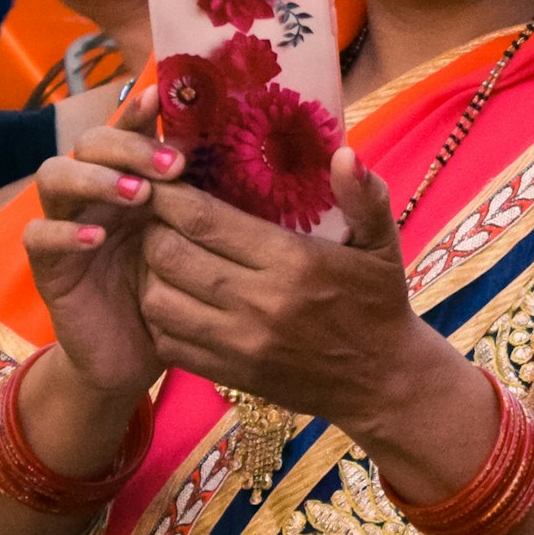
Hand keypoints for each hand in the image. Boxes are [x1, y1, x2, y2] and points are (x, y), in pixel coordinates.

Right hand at [22, 92, 178, 397]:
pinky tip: (95, 239)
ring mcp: (64, 224)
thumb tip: (237, 156)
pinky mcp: (47, 264)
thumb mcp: (188, 245)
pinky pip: (39, 236)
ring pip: (54, 176)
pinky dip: (64, 232)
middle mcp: (92, 193)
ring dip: (95, 178)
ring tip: (136, 195)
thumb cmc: (167, 292)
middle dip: (126, 145)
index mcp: (128, 179)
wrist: (133, 355)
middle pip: (88, 143)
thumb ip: (196, 204)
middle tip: (170, 165)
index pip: (127, 130)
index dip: (138, 111)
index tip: (161, 96)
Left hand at [137, 149, 472, 443]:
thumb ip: (365, 196)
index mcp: (293, 262)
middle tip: (158, 213)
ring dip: (150, 272)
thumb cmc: (379, 302)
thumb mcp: (383, 244)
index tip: (163, 179)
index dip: (172, 195)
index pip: (205, 220)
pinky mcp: (230, 374)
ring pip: (159, 300)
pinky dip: (160, 316)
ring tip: (163, 251)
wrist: (383, 382)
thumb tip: (344, 152)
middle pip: (170, 255)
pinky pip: (168, 341)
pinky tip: (174, 295)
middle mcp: (260, 304)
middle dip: (153, 227)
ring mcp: (240, 344)